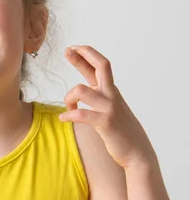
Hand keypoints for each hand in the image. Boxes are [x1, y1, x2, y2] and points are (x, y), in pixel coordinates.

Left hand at [61, 45, 155, 169]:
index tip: (72, 47)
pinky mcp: (105, 123)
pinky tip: (63, 118)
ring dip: (69, 97)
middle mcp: (111, 95)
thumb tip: (85, 84)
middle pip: (101, 66)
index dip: (86, 53)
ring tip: (68, 107)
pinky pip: (81, 114)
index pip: (100, 65)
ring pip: (81, 89)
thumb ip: (97, 93)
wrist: (137, 152)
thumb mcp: (109, 106)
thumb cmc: (119, 128)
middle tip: (67, 51)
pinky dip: (69, 115)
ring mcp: (109, 108)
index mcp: (110, 90)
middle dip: (82, 56)